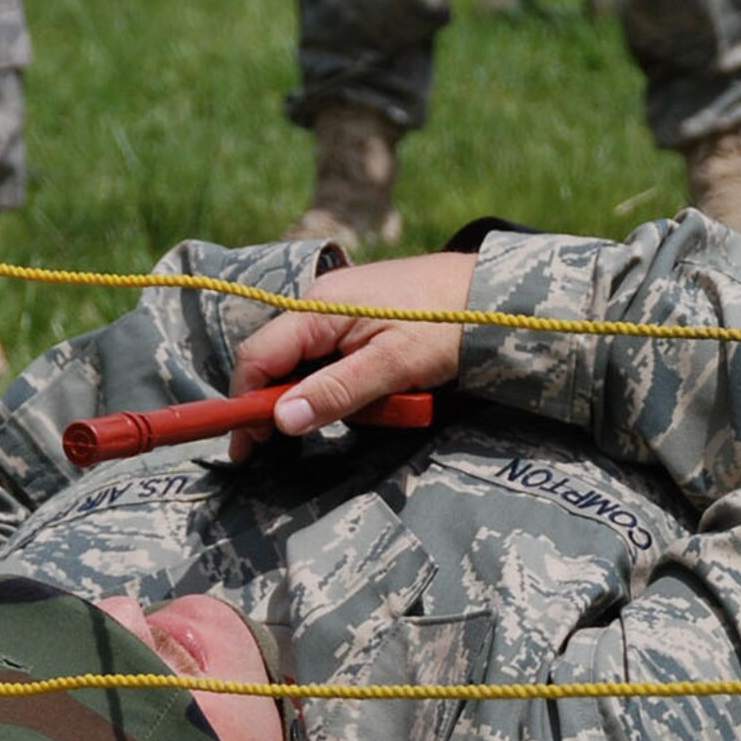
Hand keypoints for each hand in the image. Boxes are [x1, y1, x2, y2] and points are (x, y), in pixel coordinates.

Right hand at [228, 252, 475, 461]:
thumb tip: (281, 419)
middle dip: (283, 404)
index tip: (246, 447)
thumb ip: (336, 391)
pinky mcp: (360, 319)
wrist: (495, 292)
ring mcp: (339, 310)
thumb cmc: (448, 323)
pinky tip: (377, 394)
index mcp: (318, 308)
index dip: (245, 402)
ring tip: (373, 408)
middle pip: (278, 362)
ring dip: (324, 394)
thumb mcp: (394, 365)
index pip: (257, 357)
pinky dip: (346, 383)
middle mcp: (319, 304)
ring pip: (307, 364)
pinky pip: (334, 358)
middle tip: (290, 448)